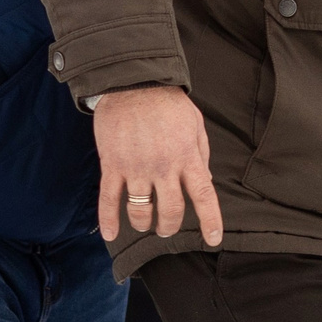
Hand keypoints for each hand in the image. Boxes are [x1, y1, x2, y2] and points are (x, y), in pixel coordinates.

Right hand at [93, 84, 223, 245]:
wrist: (132, 82)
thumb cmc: (167, 102)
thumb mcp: (194, 124)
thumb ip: (201, 154)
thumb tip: (205, 182)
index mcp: (187, 157)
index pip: (203, 196)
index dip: (210, 221)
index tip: (213, 239)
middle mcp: (164, 167)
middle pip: (170, 210)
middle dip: (169, 226)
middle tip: (165, 228)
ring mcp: (136, 167)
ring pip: (140, 210)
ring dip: (143, 223)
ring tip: (143, 224)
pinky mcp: (113, 164)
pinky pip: (109, 198)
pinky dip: (108, 219)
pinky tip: (110, 234)